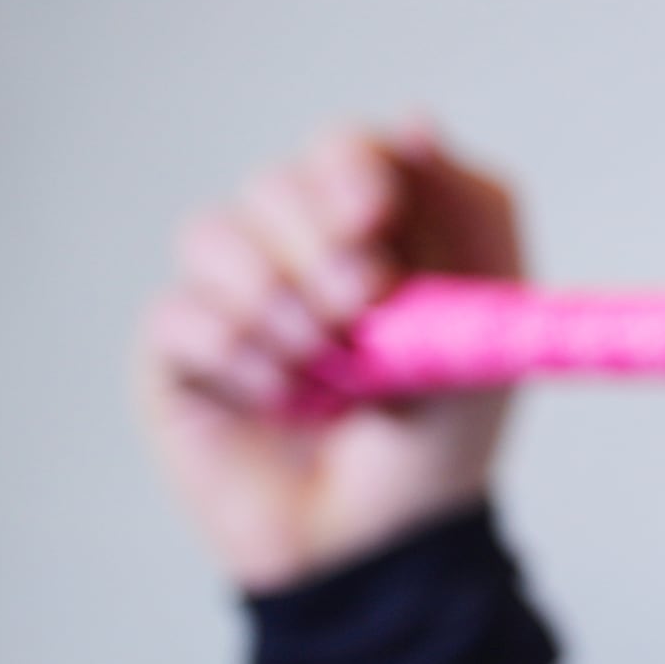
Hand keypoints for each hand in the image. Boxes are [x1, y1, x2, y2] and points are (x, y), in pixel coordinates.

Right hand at [134, 121, 525, 592]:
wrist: (391, 542)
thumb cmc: (442, 433)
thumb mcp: (488, 324)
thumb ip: (471, 214)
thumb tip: (418, 120)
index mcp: (373, 231)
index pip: (341, 150)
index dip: (350, 170)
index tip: (376, 216)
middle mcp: (293, 250)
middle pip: (274, 183)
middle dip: (322, 245)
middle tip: (364, 307)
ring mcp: (229, 297)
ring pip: (214, 234)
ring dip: (281, 302)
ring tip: (327, 370)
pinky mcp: (176, 353)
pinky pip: (179, 313)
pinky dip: (238, 354)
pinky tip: (281, 399)